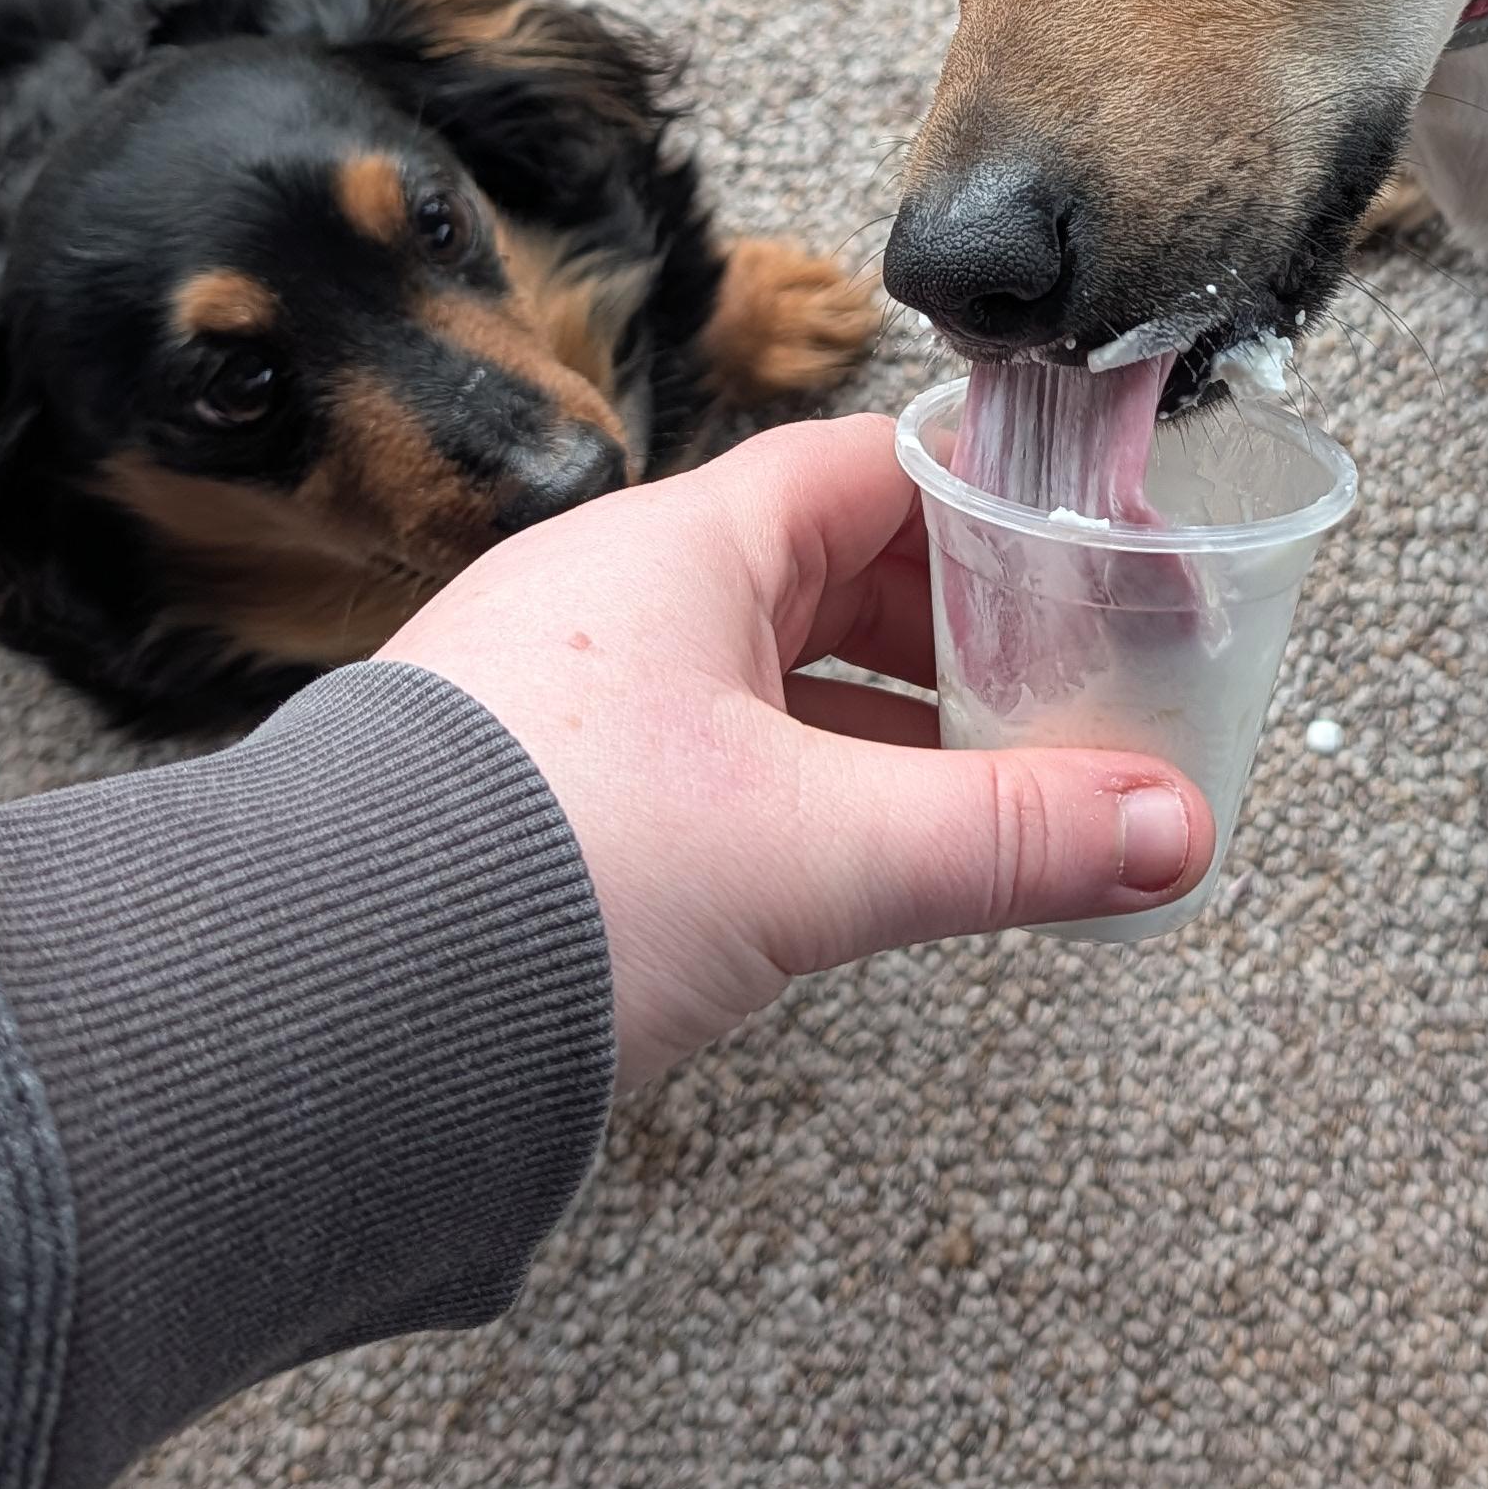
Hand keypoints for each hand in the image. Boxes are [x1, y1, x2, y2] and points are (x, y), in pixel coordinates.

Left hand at [380, 413, 1209, 1081]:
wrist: (316, 1016)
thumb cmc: (543, 876)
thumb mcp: (818, 852)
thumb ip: (1006, 839)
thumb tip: (1171, 831)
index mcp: (680, 550)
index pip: (868, 472)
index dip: (991, 502)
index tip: (1091, 551)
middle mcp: (615, 601)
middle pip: (828, 576)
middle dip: (958, 632)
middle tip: (1073, 686)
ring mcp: (566, 703)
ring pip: (767, 679)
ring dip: (884, 725)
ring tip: (995, 788)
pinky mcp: (535, 805)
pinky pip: (706, 761)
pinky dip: (804, 792)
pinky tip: (857, 861)